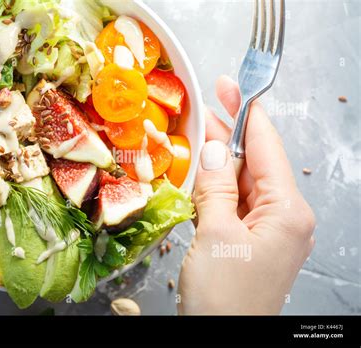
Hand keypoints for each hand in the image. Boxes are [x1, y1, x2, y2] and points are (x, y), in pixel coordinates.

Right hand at [178, 76, 315, 314]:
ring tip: (196, 135)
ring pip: (243, 183)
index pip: (266, 148)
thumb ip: (215, 186)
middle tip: (206, 106)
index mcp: (288, 211)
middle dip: (229, 135)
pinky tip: (201, 174)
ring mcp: (269, 230)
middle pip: (255, 163)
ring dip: (219, 162)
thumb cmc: (224, 296)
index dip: (246, 113)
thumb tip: (210, 148)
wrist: (222, 340)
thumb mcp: (216, 234)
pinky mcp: (251, 241)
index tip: (231, 86)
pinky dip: (218, 188)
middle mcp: (285, 217)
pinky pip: (236, 203)